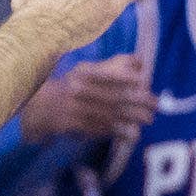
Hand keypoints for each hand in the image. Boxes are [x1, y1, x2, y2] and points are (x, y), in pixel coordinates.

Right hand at [23, 54, 156, 143]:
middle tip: (155, 105)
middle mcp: (76, 89)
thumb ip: (113, 65)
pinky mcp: (71, 125)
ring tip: (148, 119)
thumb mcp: (87, 71)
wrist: (40, 108)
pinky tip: (131, 133)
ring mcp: (73, 109)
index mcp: (82, 73)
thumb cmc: (72, 86)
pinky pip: (97, 128)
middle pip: (110, 95)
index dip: (124, 77)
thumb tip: (140, 62)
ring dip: (130, 117)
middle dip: (135, 101)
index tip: (142, 81)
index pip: (105, 73)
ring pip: (106, 114)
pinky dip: (115, 130)